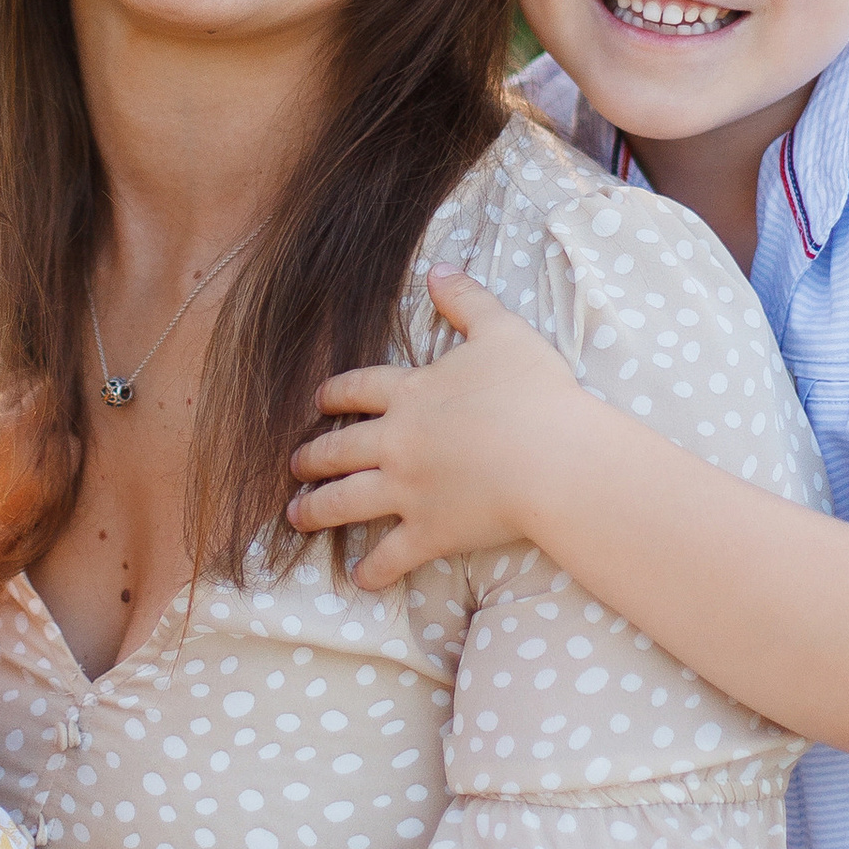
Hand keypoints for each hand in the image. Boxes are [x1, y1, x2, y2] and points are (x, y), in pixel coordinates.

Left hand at [287, 271, 587, 588]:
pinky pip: (391, 557)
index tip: (317, 401)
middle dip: (312, 456)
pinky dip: (373, 570)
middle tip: (295, 464)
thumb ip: (466, 300)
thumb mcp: (503, 331)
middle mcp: (397, 443)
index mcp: (412, 394)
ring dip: (316, 509)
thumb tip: (438, 268)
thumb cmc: (534, 393)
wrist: (553, 459)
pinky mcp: (429, 533)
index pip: (358, 389)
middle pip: (339, 448)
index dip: (334, 393)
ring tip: (296, 515)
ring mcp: (408, 491)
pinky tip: (358, 580)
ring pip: (346, 501)